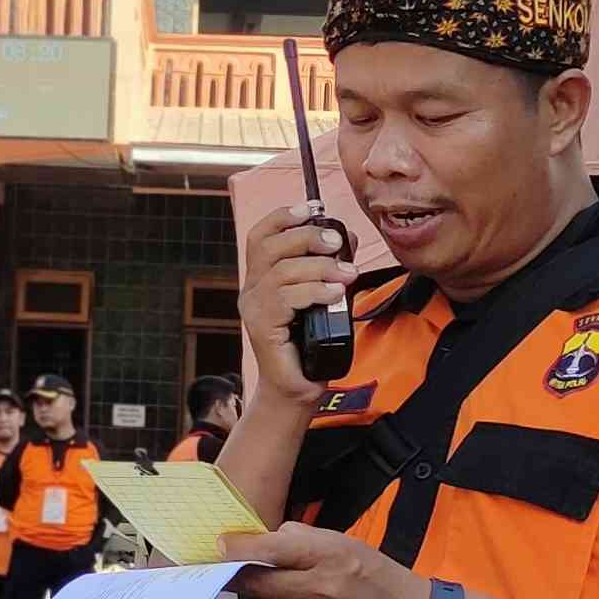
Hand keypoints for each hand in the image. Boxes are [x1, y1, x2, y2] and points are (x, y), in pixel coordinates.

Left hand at [218, 523, 425, 598]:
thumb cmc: (378, 577)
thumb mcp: (346, 543)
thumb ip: (302, 538)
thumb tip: (262, 540)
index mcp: (330, 557)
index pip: (271, 550)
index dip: (239, 548)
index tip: (221, 547)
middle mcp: (320, 591)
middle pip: (256, 586)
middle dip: (239, 578)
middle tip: (233, 572)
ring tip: (270, 592)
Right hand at [236, 201, 356, 406]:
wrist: (299, 389)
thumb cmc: (311, 345)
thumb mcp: (324, 298)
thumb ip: (330, 269)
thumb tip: (347, 239)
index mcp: (261, 279)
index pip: (261, 236)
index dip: (283, 216)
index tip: (311, 208)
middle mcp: (252, 290)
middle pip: (270, 246)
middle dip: (307, 237)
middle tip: (337, 244)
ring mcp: (254, 309)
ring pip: (282, 271)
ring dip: (320, 268)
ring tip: (347, 275)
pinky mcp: (262, 328)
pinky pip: (286, 298)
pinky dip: (314, 291)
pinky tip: (334, 293)